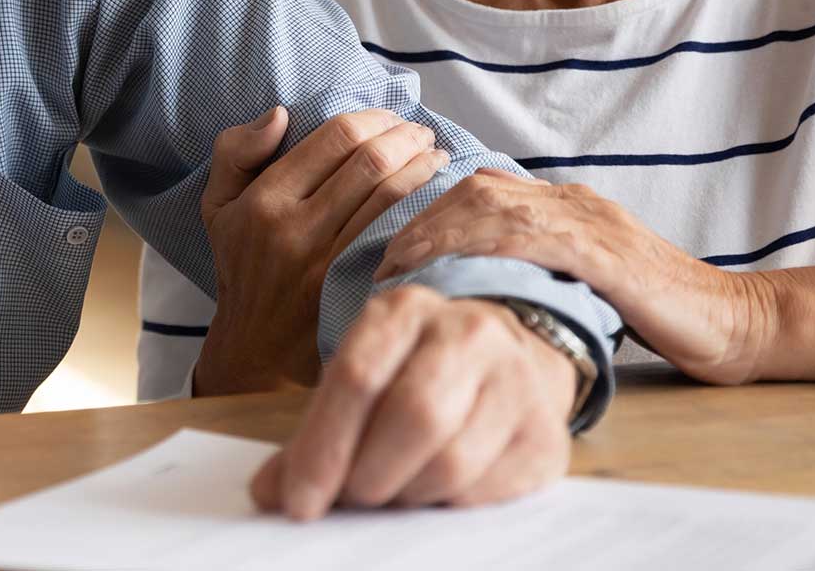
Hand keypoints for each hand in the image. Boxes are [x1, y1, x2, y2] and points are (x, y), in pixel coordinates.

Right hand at [194, 106, 449, 393]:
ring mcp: (327, 263)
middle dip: (405, 137)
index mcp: (264, 200)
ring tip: (436, 156)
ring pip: (389, 197)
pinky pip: (396, 235)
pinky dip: (422, 208)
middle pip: (369, 162)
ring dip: (422, 167)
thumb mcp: (218, 205)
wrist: (255, 349)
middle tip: (422, 132)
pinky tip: (435, 196)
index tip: (390, 117)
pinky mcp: (352, 288)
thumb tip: (281, 114)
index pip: (333, 138)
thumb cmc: (242, 266)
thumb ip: (236, 151)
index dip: (371, 118)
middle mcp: (294, 229)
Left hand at [251, 286, 574, 517]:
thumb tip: (269, 494)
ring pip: (452, 461)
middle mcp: (467, 331)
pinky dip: (449, 505)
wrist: (509, 361)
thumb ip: (315, 434)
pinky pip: (487, 490)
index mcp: (404, 310)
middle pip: (413, 416)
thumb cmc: (416, 375)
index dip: (322, 449)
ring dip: (408, 495)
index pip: (357, 378)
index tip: (298, 503)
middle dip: (369, 475)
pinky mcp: (545, 432)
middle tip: (353, 499)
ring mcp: (516, 379)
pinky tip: (436, 492)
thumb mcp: (362, 381)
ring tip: (394, 491)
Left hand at [376, 169, 771, 384]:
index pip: (481, 189)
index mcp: (568, 206)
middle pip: (477, 189)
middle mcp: (574, 202)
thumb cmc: (661, 312)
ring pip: (496, 206)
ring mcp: (592, 223)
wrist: (736, 322)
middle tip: (383, 260)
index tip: (393, 248)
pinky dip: (487, 248)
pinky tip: (457, 268)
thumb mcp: (589, 282)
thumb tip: (478, 286)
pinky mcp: (607, 254)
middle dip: (421, 220)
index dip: (430, 213)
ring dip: (439, 233)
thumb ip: (544, 270)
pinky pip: (536, 238)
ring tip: (402, 268)